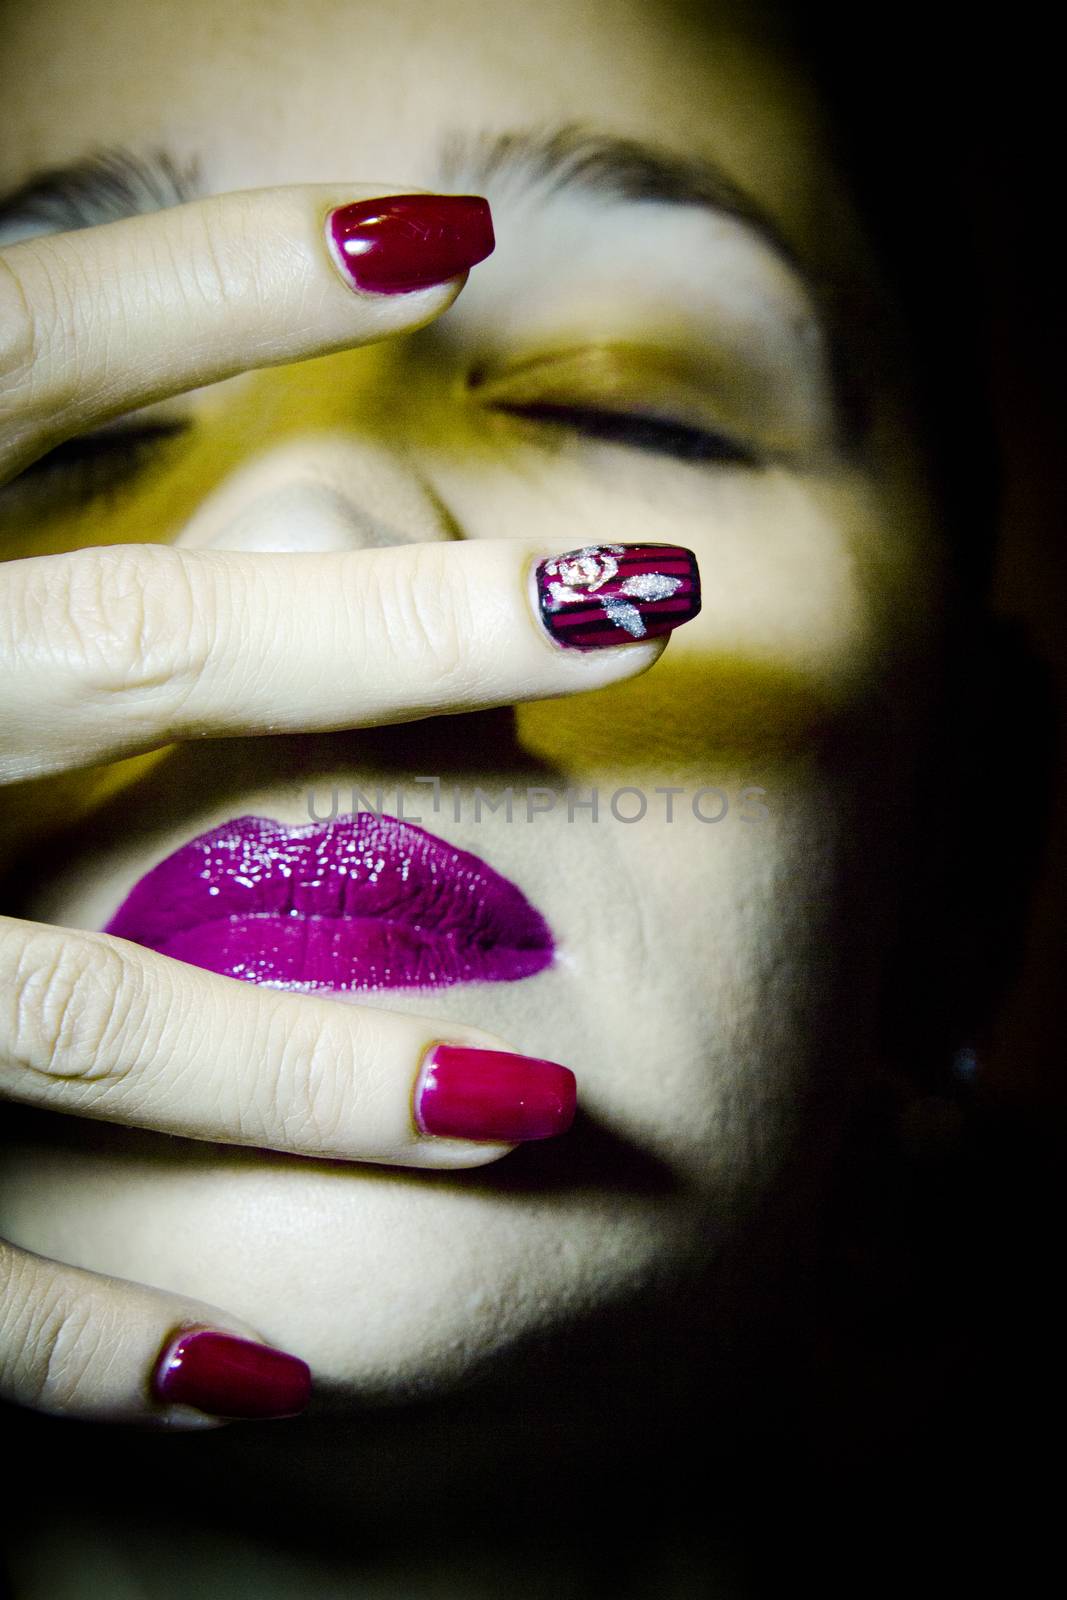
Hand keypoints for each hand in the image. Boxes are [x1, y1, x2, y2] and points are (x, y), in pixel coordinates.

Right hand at [0, 182, 697, 1424]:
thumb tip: (102, 353)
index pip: (13, 353)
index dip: (222, 275)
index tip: (448, 234)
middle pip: (132, 653)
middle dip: (406, 636)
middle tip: (653, 597)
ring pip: (88, 1017)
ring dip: (323, 1076)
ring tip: (542, 1105)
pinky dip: (91, 1343)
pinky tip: (277, 1374)